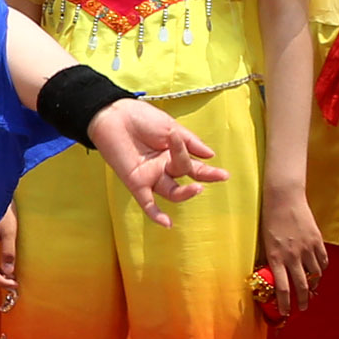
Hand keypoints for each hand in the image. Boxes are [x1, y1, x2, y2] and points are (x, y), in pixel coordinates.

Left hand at [84, 101, 224, 225]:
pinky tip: (167, 223)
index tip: (225, 175)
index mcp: (173, 154)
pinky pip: (147, 203)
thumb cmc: (141, 118)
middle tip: (218, 175)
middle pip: (186, 176)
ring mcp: (150, 176)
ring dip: (185, 192)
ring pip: (172, 192)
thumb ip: (190, 142)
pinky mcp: (135, 183)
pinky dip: (156, 214)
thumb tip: (211, 155)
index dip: (209, 172)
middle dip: (202, 176)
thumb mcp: (170, 127)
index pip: (194, 166)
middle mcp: (163, 168)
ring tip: (197, 187)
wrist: (113, 114)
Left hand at [259, 186, 329, 313]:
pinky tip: (318, 272)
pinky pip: (322, 261)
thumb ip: (270, 260)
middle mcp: (292, 255)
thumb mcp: (265, 242)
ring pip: (314, 275)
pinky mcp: (316, 240)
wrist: (283, 199)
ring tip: (311, 290)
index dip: (285, 304)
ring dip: (313, 285)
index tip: (285, 313)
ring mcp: (306, 248)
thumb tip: (271, 277)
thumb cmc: (269, 220)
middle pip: (300, 286)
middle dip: (302, 301)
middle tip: (303, 308)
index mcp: (275, 257)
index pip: (282, 288)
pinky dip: (321, 269)